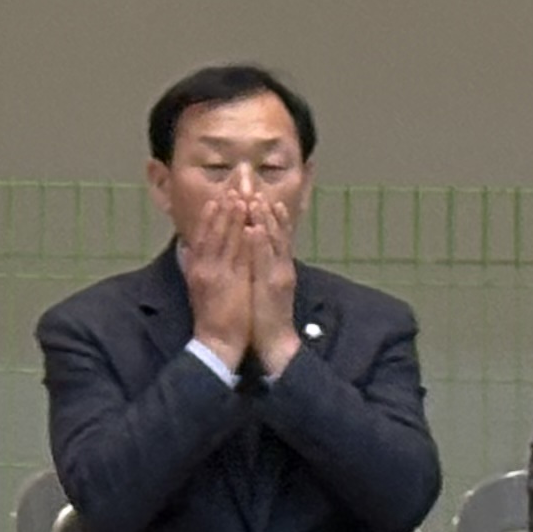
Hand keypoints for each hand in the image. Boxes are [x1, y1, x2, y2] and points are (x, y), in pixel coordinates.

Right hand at [177, 206, 251, 369]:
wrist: (215, 342)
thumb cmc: (211, 317)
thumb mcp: (197, 288)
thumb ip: (194, 267)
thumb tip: (188, 251)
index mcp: (196, 269)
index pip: (201, 237)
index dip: (209, 217)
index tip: (216, 200)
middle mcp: (202, 267)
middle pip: (211, 232)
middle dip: (221, 211)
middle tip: (230, 190)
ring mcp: (214, 273)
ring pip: (223, 239)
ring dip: (231, 218)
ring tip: (239, 199)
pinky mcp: (227, 282)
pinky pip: (236, 255)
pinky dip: (241, 238)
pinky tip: (249, 225)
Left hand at [242, 197, 301, 377]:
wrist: (275, 342)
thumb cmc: (264, 314)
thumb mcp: (262, 285)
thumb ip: (260, 267)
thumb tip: (251, 251)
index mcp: (277, 266)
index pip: (276, 236)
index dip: (271, 216)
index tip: (262, 196)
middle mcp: (281, 266)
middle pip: (277, 233)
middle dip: (268, 211)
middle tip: (258, 189)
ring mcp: (279, 274)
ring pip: (274, 241)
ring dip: (265, 220)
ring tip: (257, 200)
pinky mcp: (273, 285)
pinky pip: (266, 260)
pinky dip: (260, 243)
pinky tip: (254, 228)